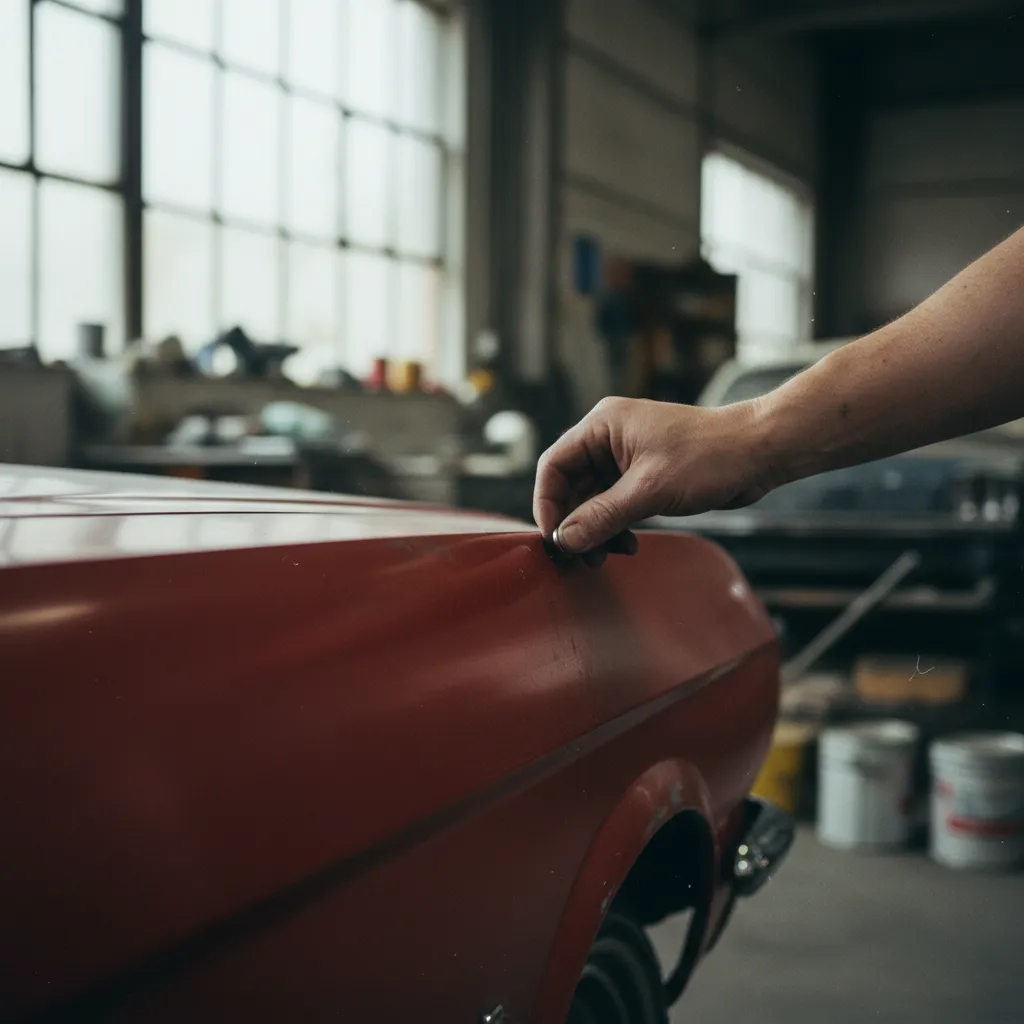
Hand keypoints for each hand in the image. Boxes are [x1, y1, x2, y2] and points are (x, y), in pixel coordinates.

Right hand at [533, 396, 775, 555]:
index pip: (554, 465)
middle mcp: (609, 438)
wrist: (758, 453)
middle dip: (575, 523)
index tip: (554, 539)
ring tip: (607, 556)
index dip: (548, 504)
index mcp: (602, 425)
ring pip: (592, 498)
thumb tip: (565, 540)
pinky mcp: (643, 474)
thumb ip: (602, 516)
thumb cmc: (709, 456)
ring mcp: (626, 456)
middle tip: (581, 557)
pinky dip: (615, 526)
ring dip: (596, 529)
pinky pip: (614, 503)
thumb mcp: (649, 490)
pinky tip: (627, 544)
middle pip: (570, 485)